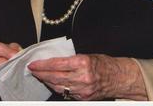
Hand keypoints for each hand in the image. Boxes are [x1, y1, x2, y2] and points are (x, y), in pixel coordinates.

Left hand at [27, 54, 146, 100]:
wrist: (119, 78)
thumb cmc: (104, 64)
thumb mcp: (87, 55)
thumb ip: (71, 59)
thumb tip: (53, 60)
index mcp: (82, 63)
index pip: (56, 64)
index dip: (42, 65)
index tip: (34, 64)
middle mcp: (82, 77)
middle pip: (55, 77)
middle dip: (41, 74)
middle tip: (33, 70)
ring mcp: (82, 90)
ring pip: (58, 87)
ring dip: (47, 82)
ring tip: (40, 76)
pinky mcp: (84, 98)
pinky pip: (66, 93)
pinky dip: (57, 88)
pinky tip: (52, 83)